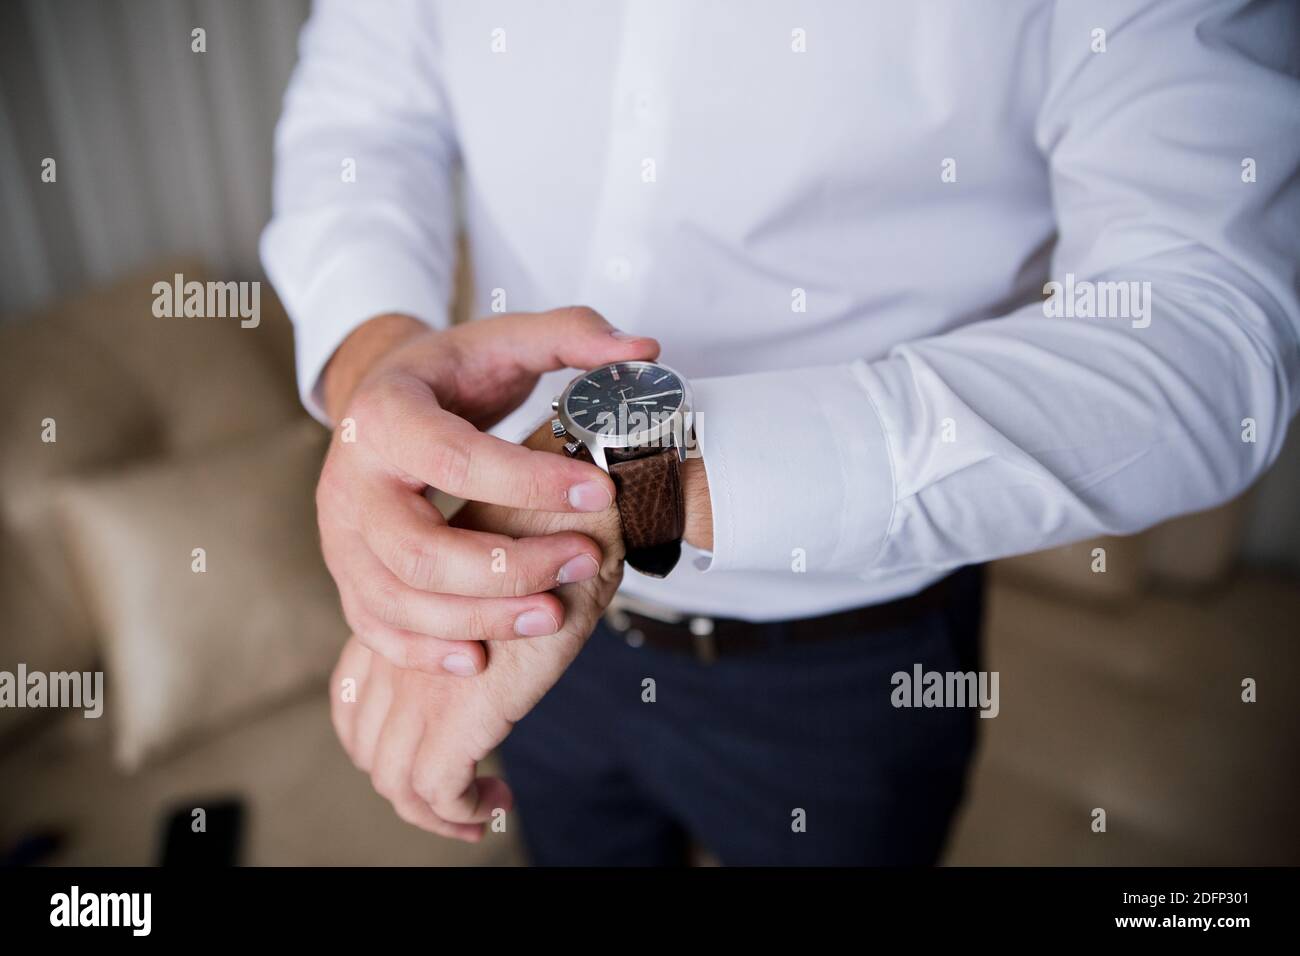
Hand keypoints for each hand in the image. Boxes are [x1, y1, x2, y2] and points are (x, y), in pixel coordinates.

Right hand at [315, 307, 657, 675]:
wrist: (378, 398)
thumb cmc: (450, 375)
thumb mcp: (504, 340)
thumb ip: (573, 335)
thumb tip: (644, 348)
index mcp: (384, 414)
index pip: (454, 458)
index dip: (528, 481)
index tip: (600, 489)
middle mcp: (349, 481)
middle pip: (418, 550)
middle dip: (508, 568)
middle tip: (584, 561)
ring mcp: (340, 536)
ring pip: (398, 600)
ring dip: (479, 618)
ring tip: (551, 613)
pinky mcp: (347, 574)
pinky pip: (376, 627)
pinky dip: (426, 650)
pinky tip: (482, 656)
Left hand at [329, 424, 624, 840]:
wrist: (580, 492)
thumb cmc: (550, 513)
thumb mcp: (495, 553)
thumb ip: (468, 596)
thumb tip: (484, 642)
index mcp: (383, 593)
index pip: (353, 687)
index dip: (378, 731)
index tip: (439, 749)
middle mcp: (385, 636)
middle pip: (360, 733)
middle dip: (403, 778)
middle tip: (462, 797)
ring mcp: (414, 669)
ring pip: (393, 767)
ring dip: (440, 801)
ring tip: (487, 804)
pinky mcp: (457, 698)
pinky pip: (433, 781)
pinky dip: (462, 804)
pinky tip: (497, 799)